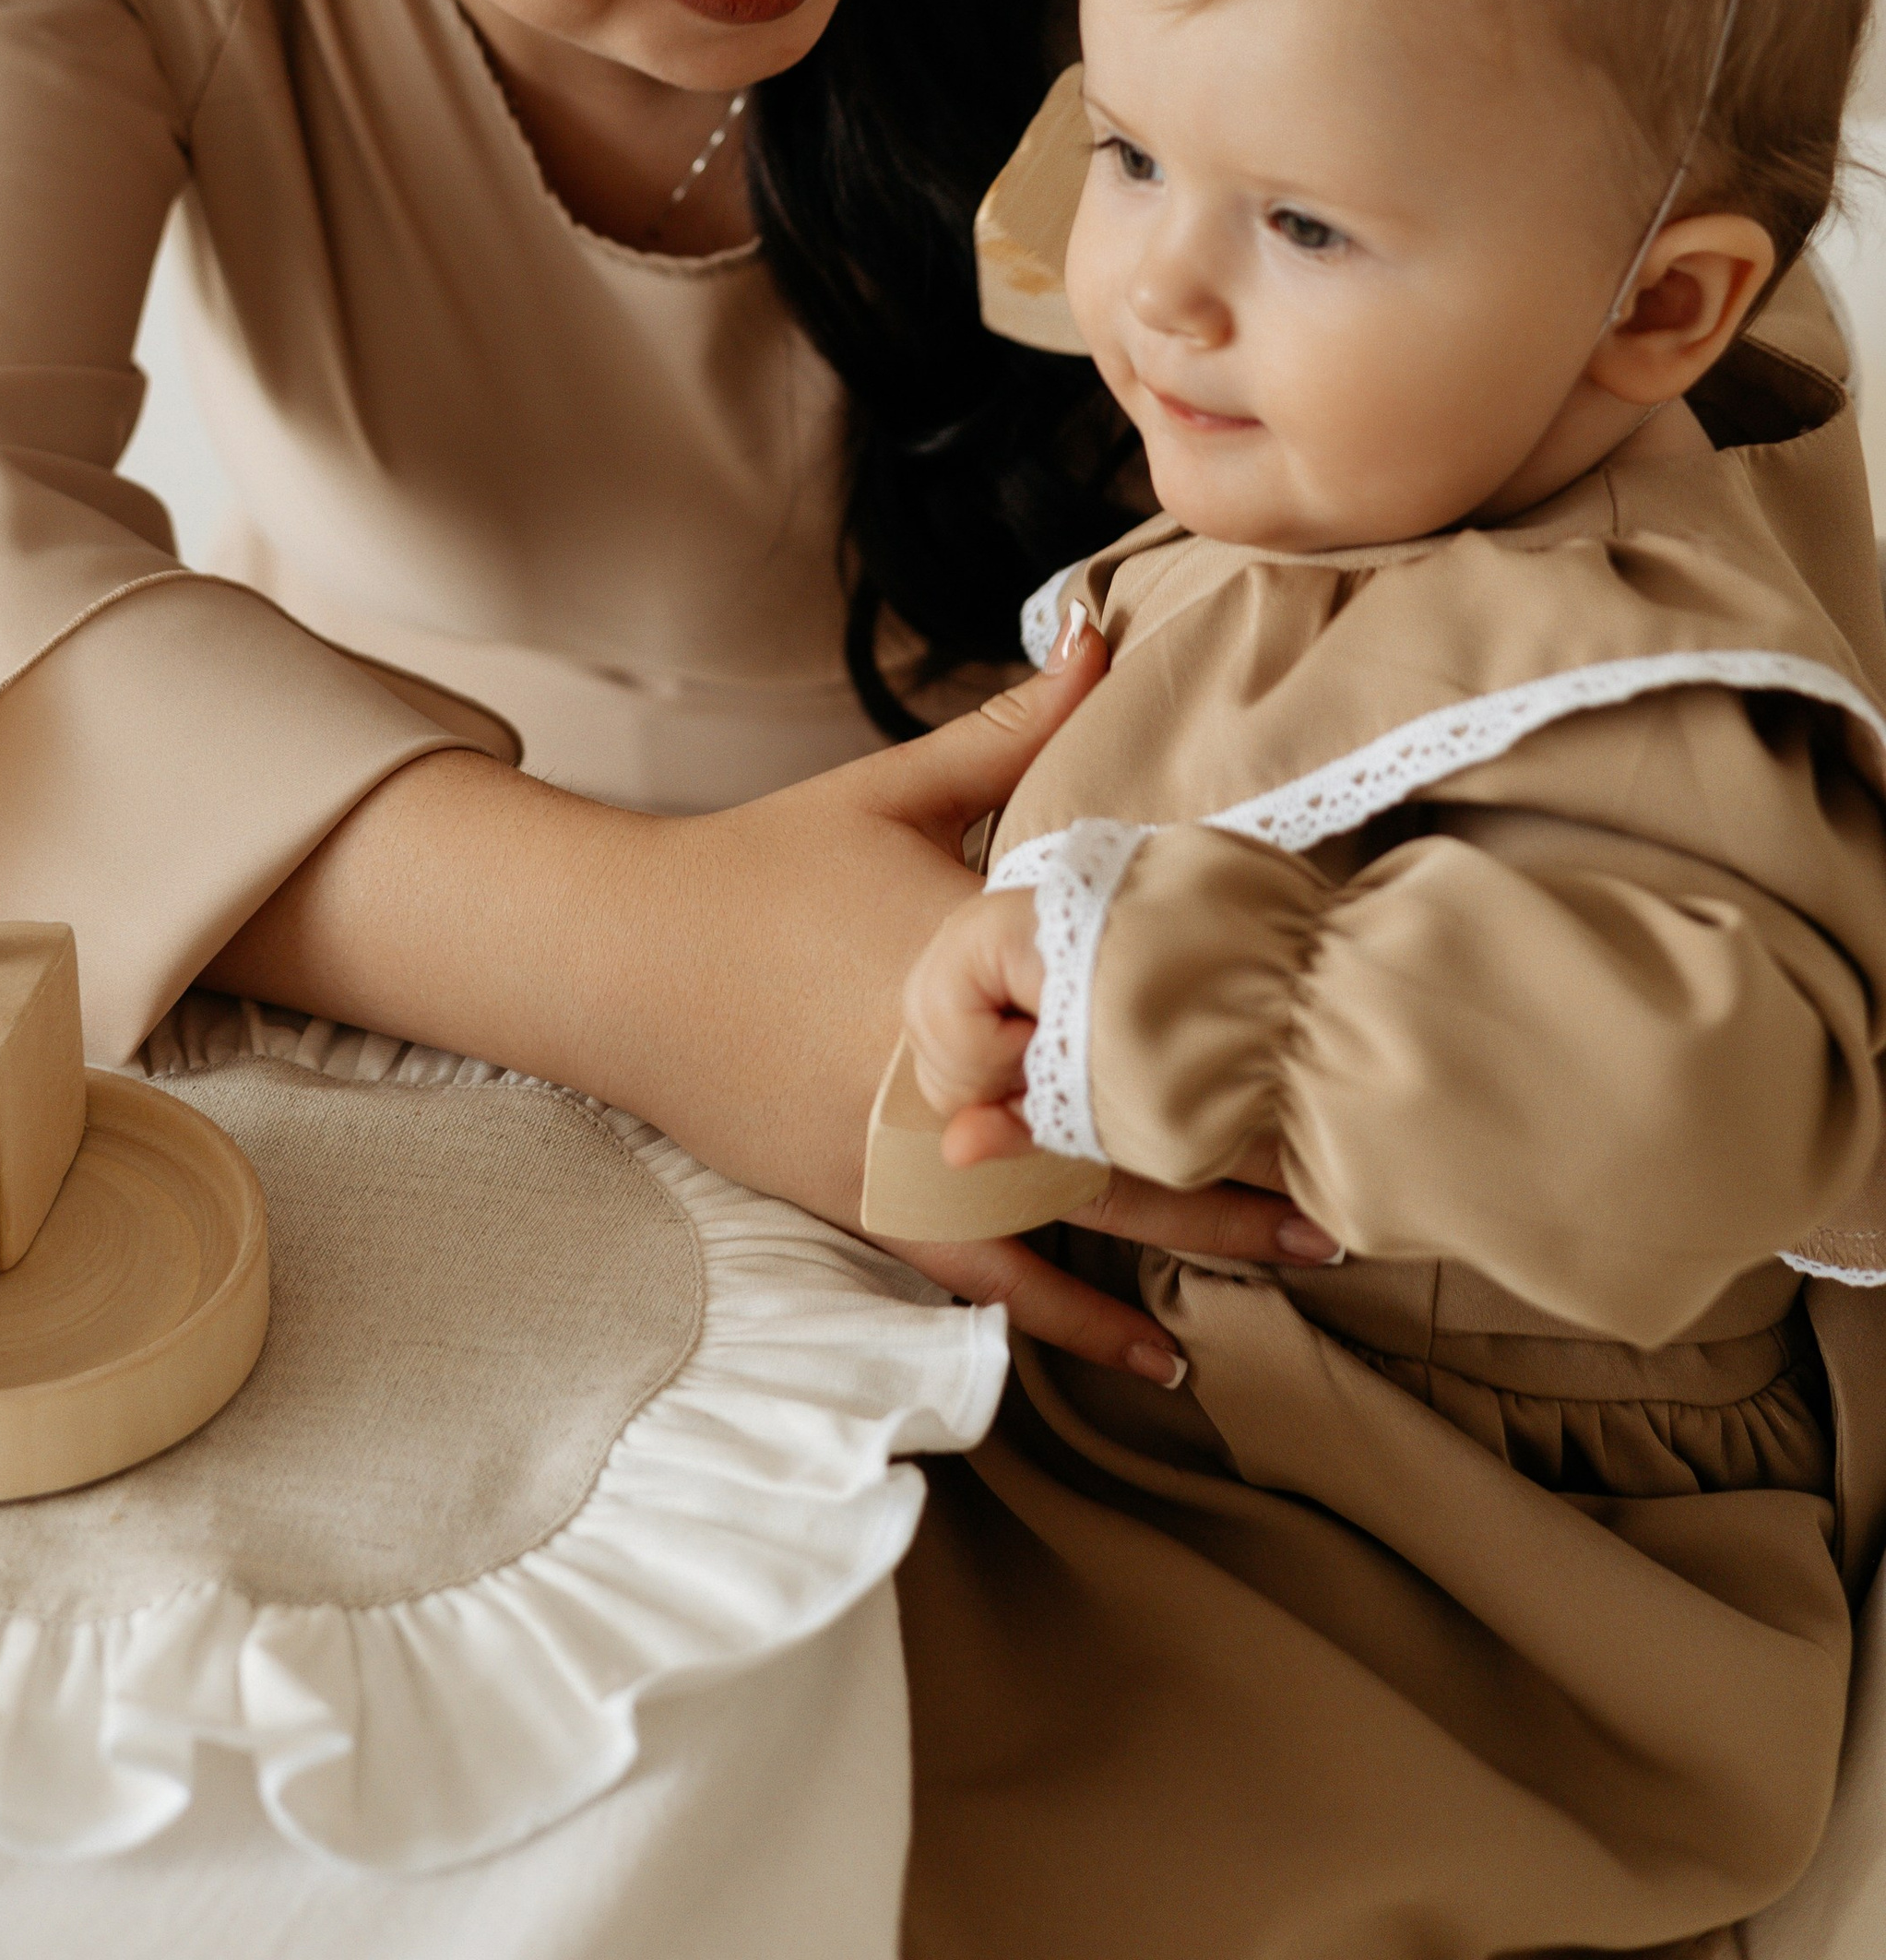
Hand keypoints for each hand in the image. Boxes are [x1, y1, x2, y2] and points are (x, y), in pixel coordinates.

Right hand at [210, 618, 1334, 1391]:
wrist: (624, 959)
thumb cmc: (762, 863)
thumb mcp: (891, 790)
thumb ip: (1011, 726)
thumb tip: (1101, 628)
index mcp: (975, 957)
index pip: (1128, 996)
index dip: (1231, 1022)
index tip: (1327, 1037)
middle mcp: (958, 1069)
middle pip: (1130, 1125)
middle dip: (1249, 1156)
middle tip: (1359, 1180)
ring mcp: (917, 1150)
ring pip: (1087, 1213)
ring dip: (1200, 1238)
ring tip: (1304, 1256)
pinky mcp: (877, 1203)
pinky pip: (997, 1275)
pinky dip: (1080, 1319)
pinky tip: (1156, 1356)